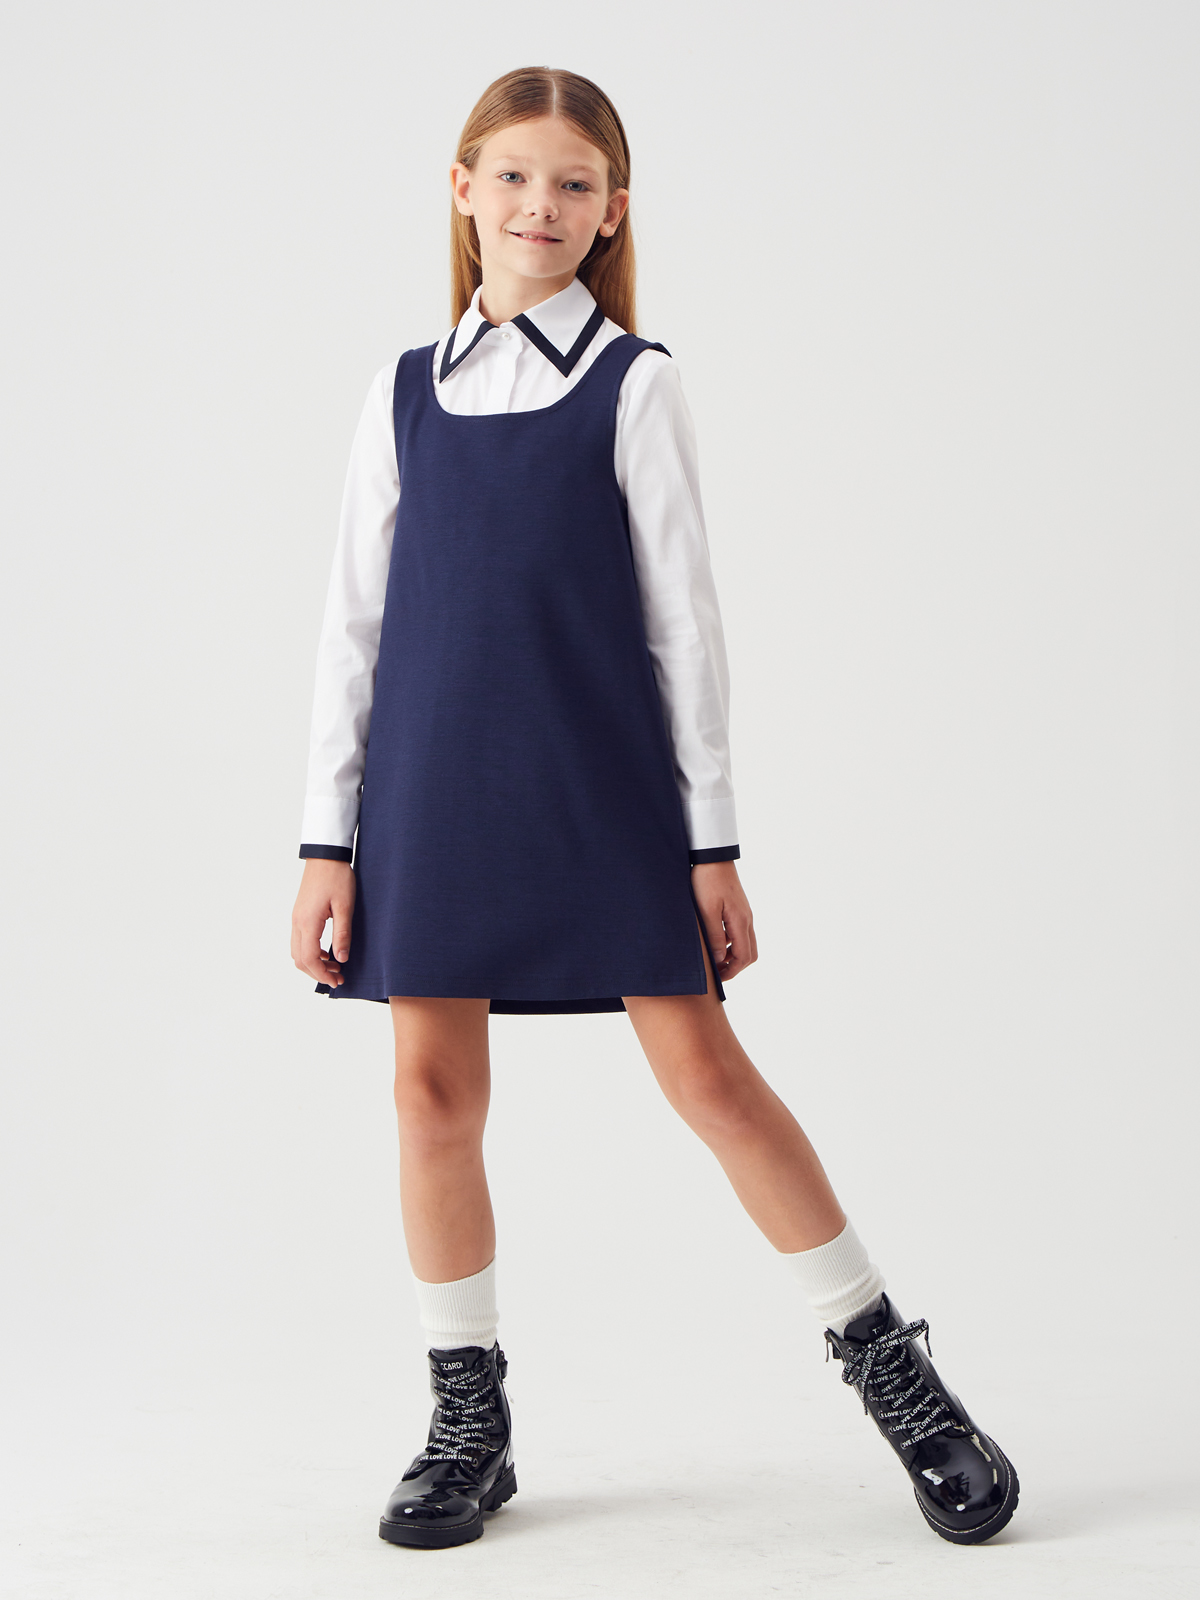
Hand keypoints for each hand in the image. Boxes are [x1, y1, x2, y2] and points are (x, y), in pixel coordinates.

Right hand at [291, 859, 355, 985]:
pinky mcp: (299, 914)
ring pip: (297, 951)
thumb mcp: (345, 906)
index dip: (323, 974)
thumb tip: (341, 959)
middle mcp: (297, 922)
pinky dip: (310, 952)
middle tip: (339, 977)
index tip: (338, 981)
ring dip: (313, 963)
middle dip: (318, 972)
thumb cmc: (337, 877)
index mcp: (308, 922)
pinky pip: (299, 940)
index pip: (309, 959)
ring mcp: (296, 918)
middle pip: (300, 959)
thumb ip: (342, 934)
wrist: (325, 856)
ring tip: (335, 965)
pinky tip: (327, 951)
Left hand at [691, 860, 756, 980]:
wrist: (712, 857)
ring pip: (746, 943)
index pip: (743, 957)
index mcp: (740, 922)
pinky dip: (731, 943)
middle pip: (749, 953)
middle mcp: (747, 919)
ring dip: (733, 956)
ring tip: (714, 961)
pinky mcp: (739, 908)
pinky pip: (740, 932)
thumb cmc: (706, 881)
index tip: (718, 979)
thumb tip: (720, 959)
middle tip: (717, 974)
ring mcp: (744, 913)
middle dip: (735, 967)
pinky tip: (715, 942)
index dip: (731, 972)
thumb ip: (713, 936)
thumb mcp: (706, 911)